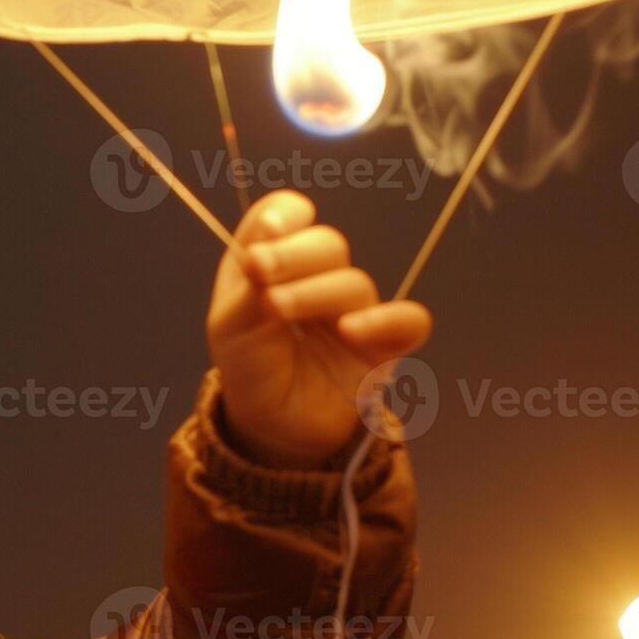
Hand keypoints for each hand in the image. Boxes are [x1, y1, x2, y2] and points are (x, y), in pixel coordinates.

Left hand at [207, 190, 433, 468]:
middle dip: (293, 255)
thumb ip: (249, 281)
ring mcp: (356, 308)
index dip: (284, 214)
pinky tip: (349, 331)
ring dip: (314, 292)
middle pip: (328, 244)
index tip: (266, 232)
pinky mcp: (386, 345)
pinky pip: (408, 321)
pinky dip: (383, 320)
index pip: (292, 215)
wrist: (271, 424)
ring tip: (277, 308)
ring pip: (354, 284)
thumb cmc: (249, 365)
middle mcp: (320, 277)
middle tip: (261, 273)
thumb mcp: (230, 323)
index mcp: (279, 261)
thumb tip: (268, 232)